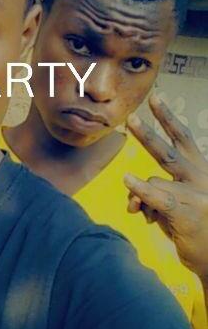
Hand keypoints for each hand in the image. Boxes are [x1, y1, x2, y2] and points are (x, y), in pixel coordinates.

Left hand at [124, 93, 207, 281]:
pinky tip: (128, 180)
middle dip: (147, 134)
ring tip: (140, 211)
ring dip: (140, 198)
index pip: (183, 139)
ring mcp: (196, 194)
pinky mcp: (188, 212)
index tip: (156, 98)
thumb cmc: (195, 231)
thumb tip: (130, 198)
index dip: (168, 118)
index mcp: (200, 171)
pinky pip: (157, 196)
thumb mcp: (173, 207)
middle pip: (169, 151)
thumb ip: (152, 196)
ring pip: (154, 181)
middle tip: (130, 118)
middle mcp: (200, 178)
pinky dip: (141, 190)